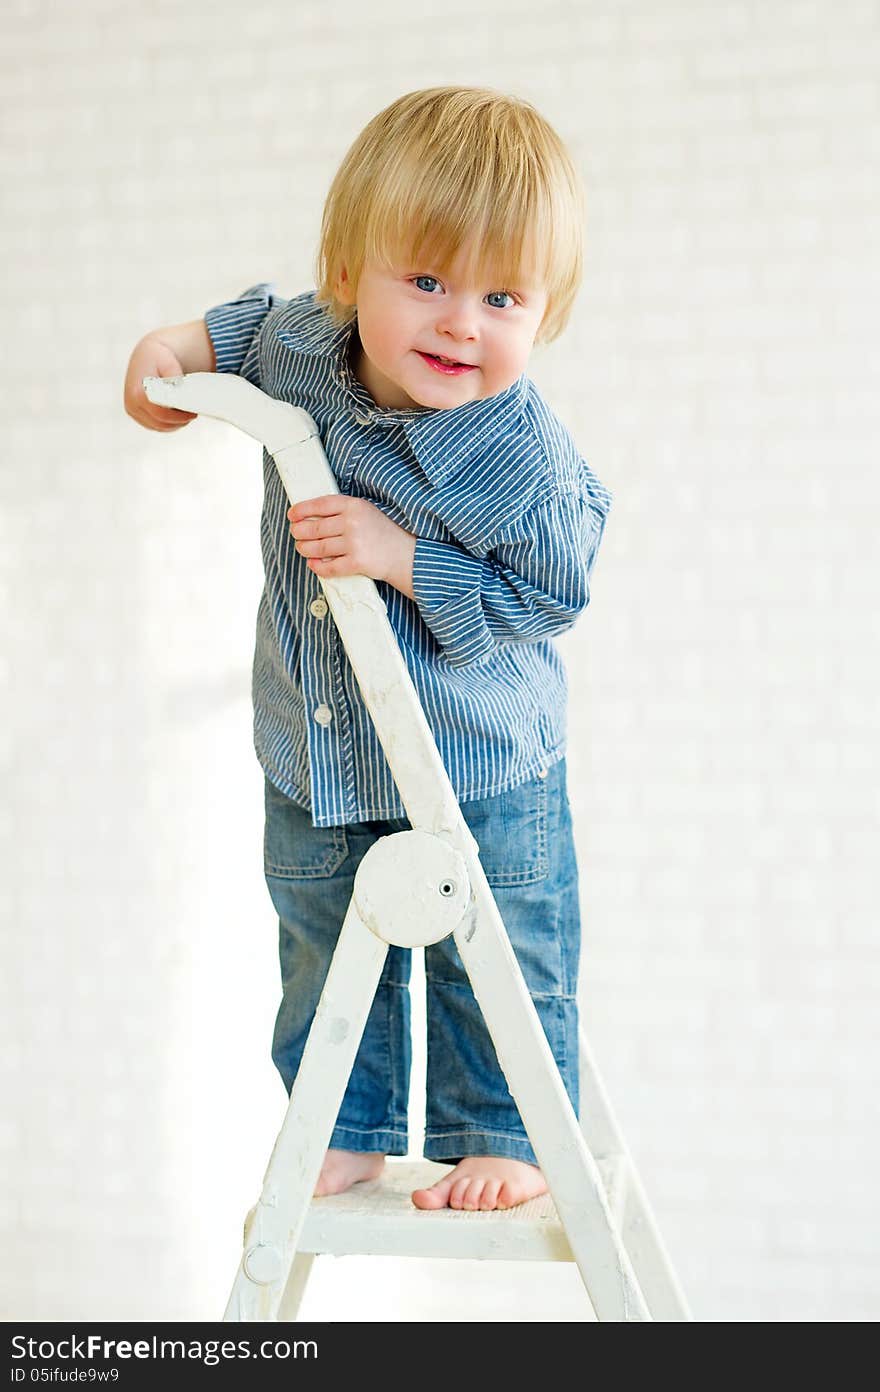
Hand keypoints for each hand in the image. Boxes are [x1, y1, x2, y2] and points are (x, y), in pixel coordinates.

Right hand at [123, 335, 197, 431]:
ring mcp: (133, 412)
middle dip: (179, 421)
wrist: (145, 356)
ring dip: (175, 423)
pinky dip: (169, 423)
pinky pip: (156, 426)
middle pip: (160, 423)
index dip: (179, 416)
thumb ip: (173, 376)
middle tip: (193, 415)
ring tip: (187, 414)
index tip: (192, 414)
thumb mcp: (167, 361)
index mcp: (137, 392)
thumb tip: (180, 390)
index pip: (160, 413)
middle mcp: (131, 405)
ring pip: (159, 427)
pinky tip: (179, 415)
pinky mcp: (138, 416)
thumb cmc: (158, 357)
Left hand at [288, 495, 415, 597]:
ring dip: (305, 549)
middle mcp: (353, 523)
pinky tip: (313, 564)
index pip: (320, 505)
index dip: (302, 510)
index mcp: (354, 505)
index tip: (292, 514)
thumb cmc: (384, 532)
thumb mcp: (366, 511)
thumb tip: (311, 517)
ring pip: (318, 548)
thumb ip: (342, 511)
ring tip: (302, 548)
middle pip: (315, 528)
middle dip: (299, 532)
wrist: (406, 554)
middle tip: (296, 534)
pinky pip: (329, 567)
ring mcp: (355, 543)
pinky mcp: (357, 563)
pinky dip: (318, 567)